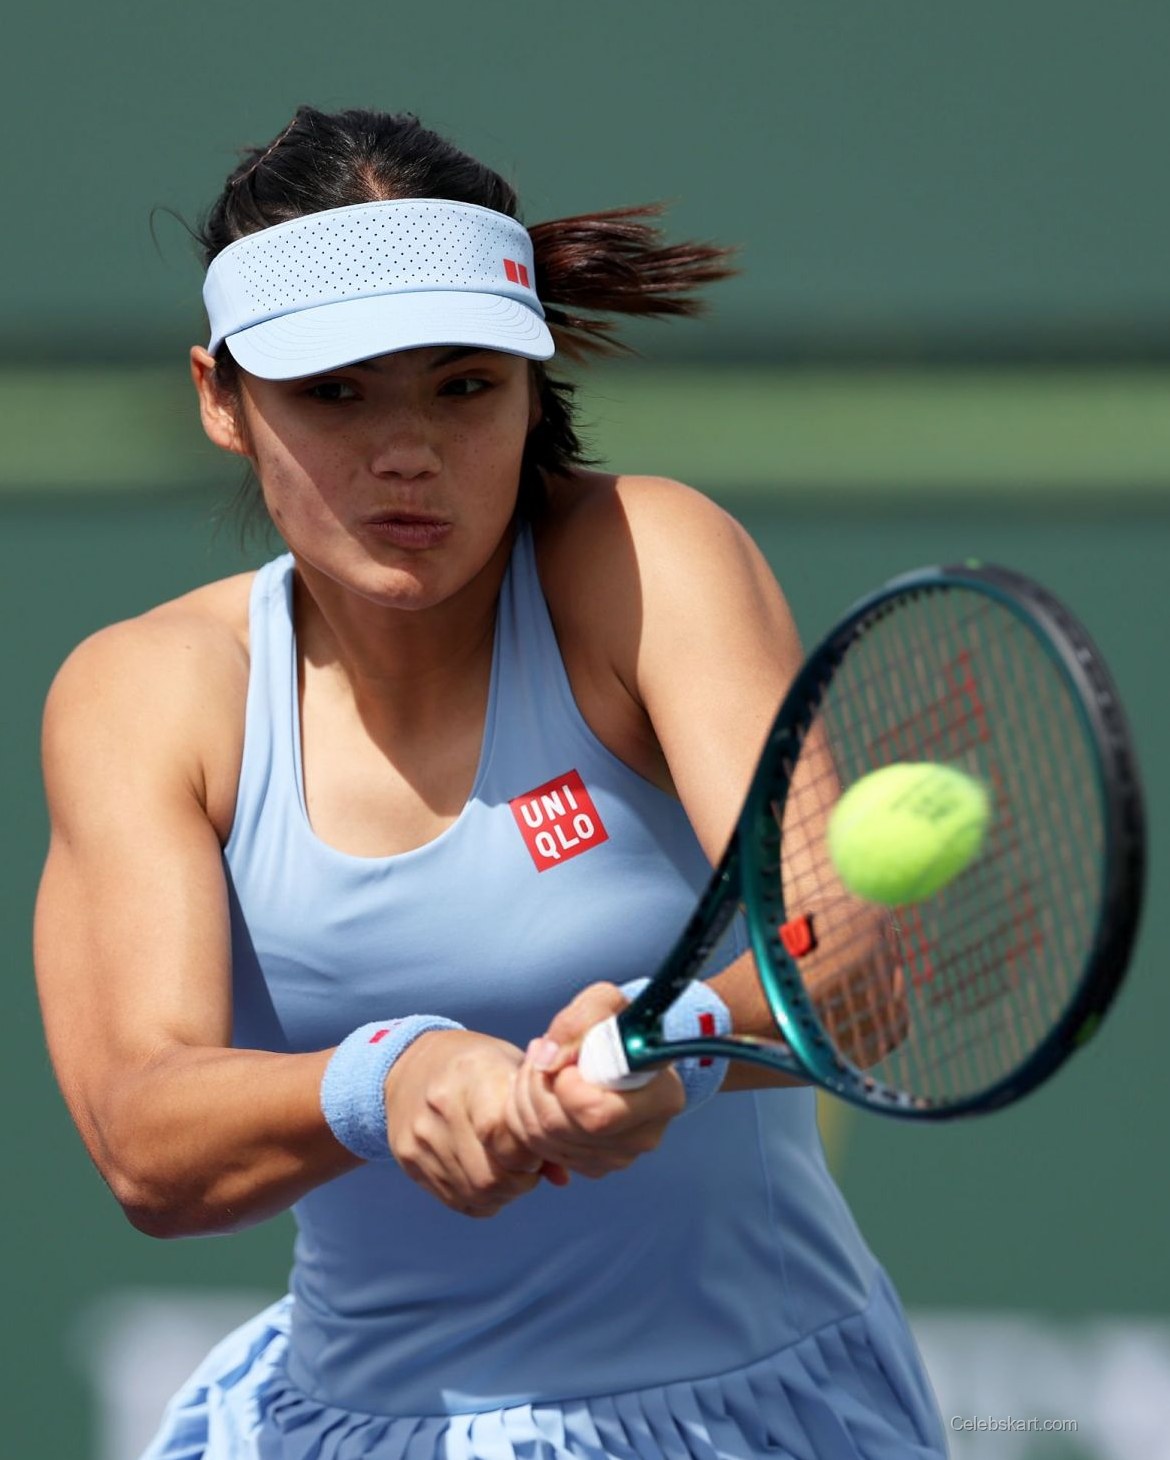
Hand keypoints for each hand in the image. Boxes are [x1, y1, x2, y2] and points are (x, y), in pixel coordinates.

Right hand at [385, 1030, 565, 1217]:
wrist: (411, 1062)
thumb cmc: (479, 1065)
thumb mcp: (512, 1069)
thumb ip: (538, 1117)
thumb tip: (563, 1178)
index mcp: (473, 1074)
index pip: (500, 1133)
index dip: (529, 1152)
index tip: (539, 1146)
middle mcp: (440, 1107)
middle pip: (490, 1175)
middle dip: (521, 1181)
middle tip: (530, 1166)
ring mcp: (420, 1137)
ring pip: (475, 1194)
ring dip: (504, 1193)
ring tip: (512, 1172)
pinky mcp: (409, 1159)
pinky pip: (456, 1200)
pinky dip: (482, 1199)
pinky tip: (490, 1178)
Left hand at [507, 982, 684, 1178]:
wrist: (626, 1050)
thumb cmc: (618, 1025)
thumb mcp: (604, 1003)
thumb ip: (576, 1022)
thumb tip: (547, 1060)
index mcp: (662, 1096)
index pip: (596, 1114)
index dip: (565, 1086)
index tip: (565, 1060)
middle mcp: (645, 1135)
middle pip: (563, 1131)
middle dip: (537, 1088)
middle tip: (539, 1054)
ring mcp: (620, 1156)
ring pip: (547, 1143)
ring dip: (527, 1100)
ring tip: (540, 1067)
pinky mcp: (595, 1165)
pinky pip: (545, 1153)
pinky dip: (530, 1120)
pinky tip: (544, 1091)